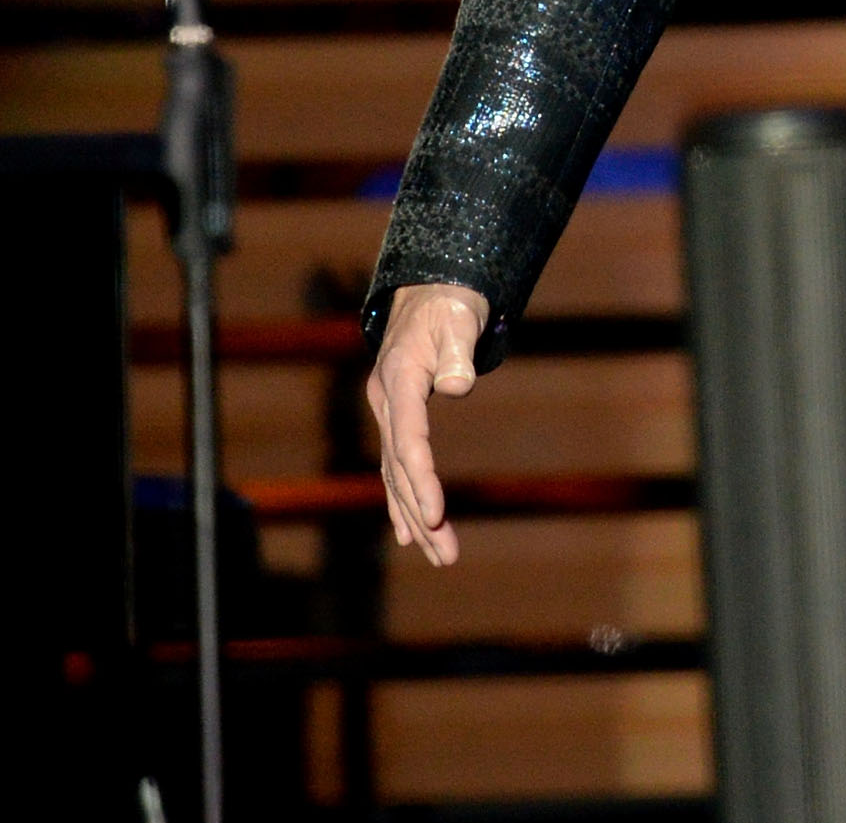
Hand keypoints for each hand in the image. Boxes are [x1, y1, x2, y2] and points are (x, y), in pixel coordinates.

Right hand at [366, 282, 489, 566]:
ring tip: (441, 555)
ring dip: (417, 516)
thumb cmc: (450, 305)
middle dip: (422, 513)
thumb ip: (457, 351)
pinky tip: (413, 533)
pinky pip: (398, 467)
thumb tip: (458, 386)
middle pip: (399, 468)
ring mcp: (388, 412)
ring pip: (397, 475)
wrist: (432, 290)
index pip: (407, 438)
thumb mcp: (458, 319)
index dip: (420, 477)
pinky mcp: (399, 418)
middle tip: (446, 554)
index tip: (437, 513)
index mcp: (398, 379)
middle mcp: (386, 402)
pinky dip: (405, 500)